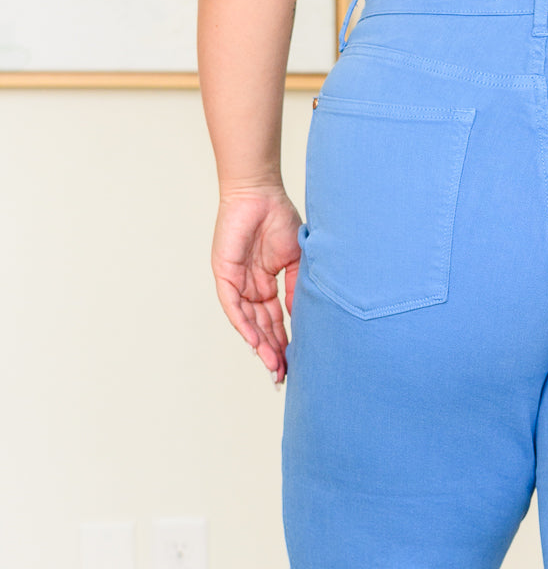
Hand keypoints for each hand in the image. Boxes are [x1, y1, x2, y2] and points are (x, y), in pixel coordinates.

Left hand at [210, 185, 302, 385]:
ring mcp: (237, 281)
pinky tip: (256, 343)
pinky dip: (244, 325)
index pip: (275, 321)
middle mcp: (251, 287)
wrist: (260, 192)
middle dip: (273, 352)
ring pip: (248, 321)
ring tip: (274, 366)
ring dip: (261, 345)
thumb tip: (302, 319)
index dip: (284, 342)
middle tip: (283, 376)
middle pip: (262, 327)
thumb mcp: (295, 262)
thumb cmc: (279, 218)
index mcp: (267, 284)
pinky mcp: (225, 273)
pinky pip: (233, 305)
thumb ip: (296, 290)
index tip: (294, 364)